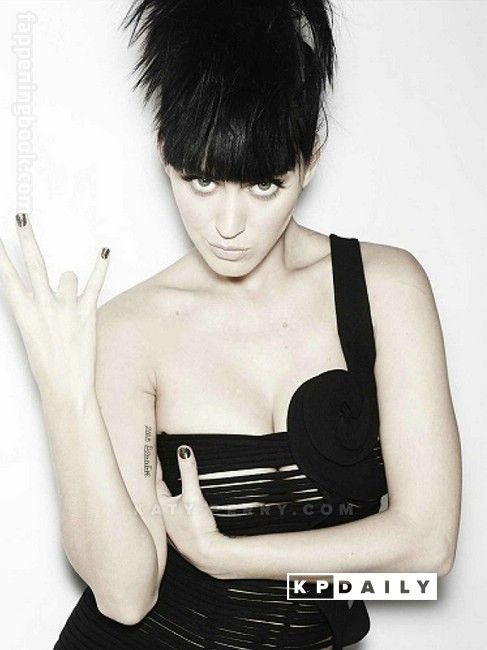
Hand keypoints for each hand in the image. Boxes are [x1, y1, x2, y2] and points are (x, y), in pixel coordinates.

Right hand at [0, 213, 109, 401]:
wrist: (65, 386)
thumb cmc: (47, 363)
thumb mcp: (31, 333)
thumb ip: (36, 308)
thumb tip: (45, 289)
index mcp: (23, 312)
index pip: (8, 276)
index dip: (2, 256)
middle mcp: (42, 306)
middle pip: (34, 263)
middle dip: (26, 238)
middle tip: (21, 218)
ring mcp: (65, 307)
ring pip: (68, 276)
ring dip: (70, 287)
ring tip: (70, 307)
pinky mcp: (86, 311)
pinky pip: (95, 283)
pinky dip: (101, 267)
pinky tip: (104, 251)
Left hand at [155, 445, 230, 578]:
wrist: (207, 555)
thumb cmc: (197, 530)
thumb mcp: (193, 495)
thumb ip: (188, 472)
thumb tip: (184, 451)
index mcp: (158, 506)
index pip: (153, 479)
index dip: (154, 465)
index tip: (152, 452)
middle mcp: (159, 516)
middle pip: (154, 491)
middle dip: (154, 477)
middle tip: (152, 462)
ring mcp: (167, 525)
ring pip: (161, 502)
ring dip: (162, 491)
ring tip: (160, 479)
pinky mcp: (177, 532)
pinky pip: (169, 512)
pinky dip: (169, 503)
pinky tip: (174, 504)